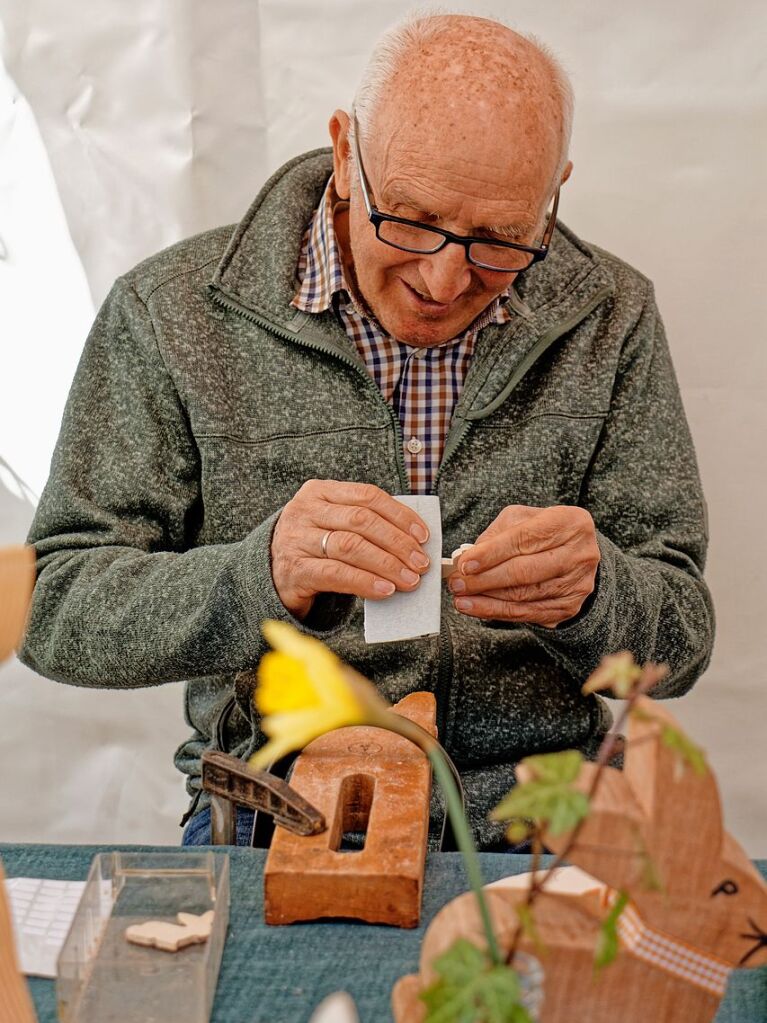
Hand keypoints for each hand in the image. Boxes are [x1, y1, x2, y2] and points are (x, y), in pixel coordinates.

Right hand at [271, 480, 430, 619]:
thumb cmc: (314, 546)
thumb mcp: (333, 523)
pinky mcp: (295, 569)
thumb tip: (413, 541)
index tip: (422, 535)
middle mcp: (305, 510)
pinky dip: (365, 581)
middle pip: (361, 521)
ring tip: (409, 579)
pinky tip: (384, 590)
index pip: (367, 496)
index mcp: (319, 491)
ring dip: (386, 564)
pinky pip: (336, 574)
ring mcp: (297, 539)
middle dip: (397, 542)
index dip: (399, 515)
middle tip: (420, 562)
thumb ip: (364, 524)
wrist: (272, 572)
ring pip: (350, 546)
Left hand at [448, 505, 599, 626]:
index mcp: (570, 522)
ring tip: (461, 597)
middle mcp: (579, 553)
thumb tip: (469, 557)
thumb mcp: (522, 519)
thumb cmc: (543, 532)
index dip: (492, 553)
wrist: (575, 554)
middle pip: (525, 571)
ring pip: (524, 595)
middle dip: (485, 579)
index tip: (465, 563)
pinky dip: (497, 611)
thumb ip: (497, 534)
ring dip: (487, 598)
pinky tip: (477, 608)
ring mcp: (577, 583)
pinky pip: (527, 612)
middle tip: (458, 582)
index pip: (524, 539)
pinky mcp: (569, 606)